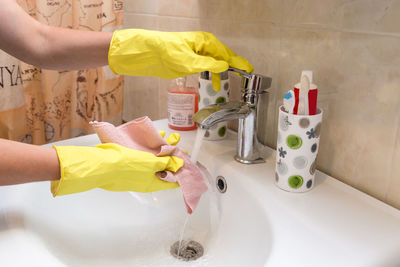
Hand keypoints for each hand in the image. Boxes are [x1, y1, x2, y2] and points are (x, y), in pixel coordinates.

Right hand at [51, 143, 182, 195]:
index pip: (172, 181)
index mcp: (153, 183)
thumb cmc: (126, 167)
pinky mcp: (129, 163)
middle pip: (164, 169)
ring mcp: (137, 171)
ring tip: (170, 137)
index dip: (182, 172)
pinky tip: (155, 136)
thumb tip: (179, 164)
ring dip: (163, 149)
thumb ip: (166, 163)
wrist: (101, 164)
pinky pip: (144, 155)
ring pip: (154, 160)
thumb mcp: (150, 164)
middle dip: (173, 156)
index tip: (188, 162)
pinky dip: (151, 146)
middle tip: (180, 146)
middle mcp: (146, 178)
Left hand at [108, 29, 253, 90]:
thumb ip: (209, 65)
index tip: (249, 69)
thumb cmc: (165, 52)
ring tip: (222, 87)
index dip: (238, 63)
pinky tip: (212, 82)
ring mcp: (196, 53)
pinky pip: (206, 67)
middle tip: (244, 77)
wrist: (147, 53)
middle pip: (223, 57)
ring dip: (219, 74)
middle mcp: (203, 46)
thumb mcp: (189, 62)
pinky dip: (211, 74)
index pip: (226, 54)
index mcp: (205, 42)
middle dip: (232, 68)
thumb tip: (224, 67)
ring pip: (214, 63)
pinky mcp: (190, 60)